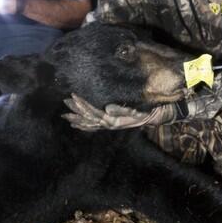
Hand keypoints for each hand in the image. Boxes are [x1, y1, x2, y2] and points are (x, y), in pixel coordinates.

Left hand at [63, 95, 177, 131]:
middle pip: (88, 119)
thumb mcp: (136, 111)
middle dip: (76, 111)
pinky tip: (78, 124)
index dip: (83, 105)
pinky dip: (85, 125)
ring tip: (66, 115)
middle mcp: (109, 125)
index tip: (73, 95)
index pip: (93, 113)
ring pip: (90, 124)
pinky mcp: (112, 124)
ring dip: (78, 119)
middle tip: (65, 102)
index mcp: (113, 121)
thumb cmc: (147, 112)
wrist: (156, 117)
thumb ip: (122, 110)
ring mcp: (110, 125)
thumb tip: (107, 108)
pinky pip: (95, 127)